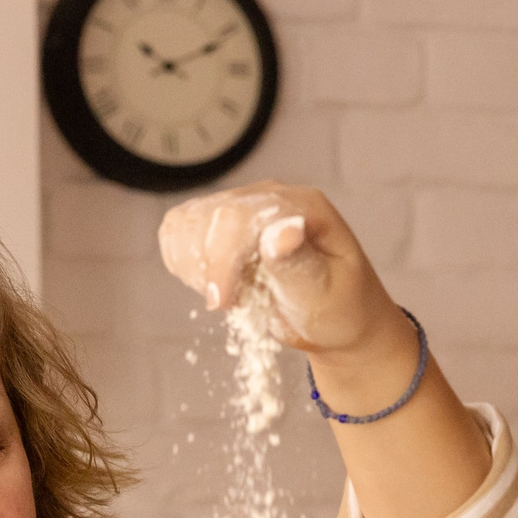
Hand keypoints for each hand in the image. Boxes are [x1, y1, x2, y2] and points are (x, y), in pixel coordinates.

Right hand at [157, 182, 409, 361]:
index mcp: (303, 206)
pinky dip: (185, 263)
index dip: (221, 260)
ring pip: (185, 222)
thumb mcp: (326, 295)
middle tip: (236, 306)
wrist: (334, 320)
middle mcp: (269, 196)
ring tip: (232, 294)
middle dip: (209, 269)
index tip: (220, 304)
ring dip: (195, 267)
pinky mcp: (222, 224)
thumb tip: (282, 230)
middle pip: (207, 216)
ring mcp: (243, 206)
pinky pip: (178, 232)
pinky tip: (216, 284)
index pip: (240, 214)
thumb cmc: (338, 310)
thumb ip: (300, 264)